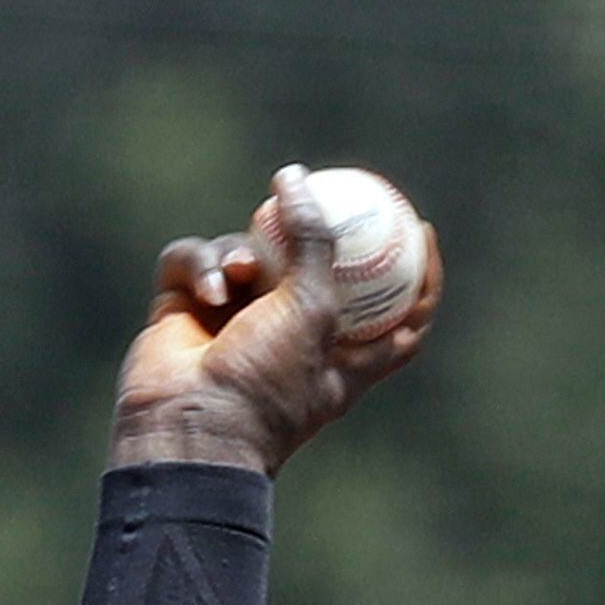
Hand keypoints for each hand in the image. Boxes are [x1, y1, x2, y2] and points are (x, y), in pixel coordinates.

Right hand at [109, 192, 444, 476]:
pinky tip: (206, 292)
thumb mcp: (312, 309)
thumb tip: (297, 177)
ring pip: (241, 253)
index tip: (421, 229)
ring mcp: (235, 323)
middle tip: (305, 197)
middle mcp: (292, 338)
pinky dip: (198, 268)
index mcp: (343, 358)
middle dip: (303, 235)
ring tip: (236, 276)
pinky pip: (192, 262)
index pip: (398, 316)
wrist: (191, 427)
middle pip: (308, 269)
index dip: (417, 277)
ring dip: (237, 255)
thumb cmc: (267, 381)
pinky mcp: (183, 309)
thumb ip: (315, 242)